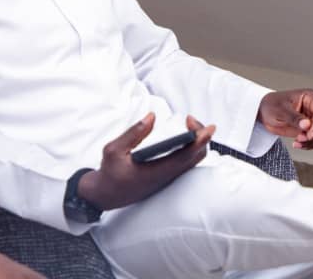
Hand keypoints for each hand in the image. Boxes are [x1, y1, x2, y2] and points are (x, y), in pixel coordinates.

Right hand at [77, 113, 213, 210]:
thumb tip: (152, 116)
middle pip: (196, 158)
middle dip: (200, 136)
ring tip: (188, 124)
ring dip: (197, 142)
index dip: (200, 142)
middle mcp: (166, 177)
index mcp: (155, 173)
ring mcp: (167, 178)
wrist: (104, 195)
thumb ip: (134, 133)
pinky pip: (186, 163)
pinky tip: (185, 136)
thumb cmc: (109, 173)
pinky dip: (191, 148)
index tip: (208, 127)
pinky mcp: (166, 177)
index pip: (185, 157)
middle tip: (189, 119)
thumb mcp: (113, 150)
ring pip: (193, 161)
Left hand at [258, 89, 312, 148]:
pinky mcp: (308, 129)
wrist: (263, 112)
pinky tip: (298, 144)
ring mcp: (312, 119)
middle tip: (303, 139)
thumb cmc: (270, 105)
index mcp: (309, 97)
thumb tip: (307, 124)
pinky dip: (309, 144)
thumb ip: (294, 118)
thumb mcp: (280, 111)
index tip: (311, 134)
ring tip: (298, 142)